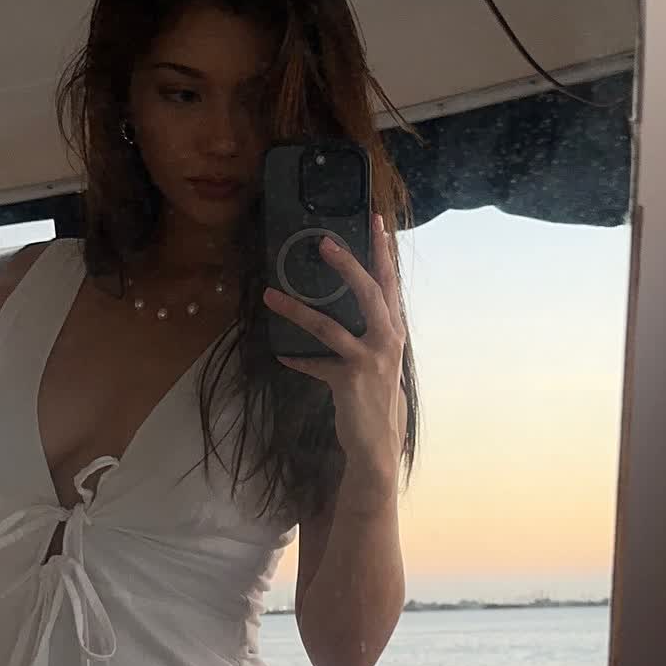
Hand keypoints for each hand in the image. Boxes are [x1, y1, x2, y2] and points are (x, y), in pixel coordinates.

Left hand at [263, 211, 406, 484]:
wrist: (378, 443)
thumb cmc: (375, 398)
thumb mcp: (377, 360)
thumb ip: (363, 334)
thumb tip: (339, 309)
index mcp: (394, 331)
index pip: (390, 284)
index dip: (383, 253)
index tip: (376, 222)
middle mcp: (388, 340)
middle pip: (369, 292)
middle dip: (347, 264)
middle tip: (324, 242)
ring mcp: (370, 360)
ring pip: (330, 326)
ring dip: (297, 310)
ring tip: (271, 295)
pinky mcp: (349, 381)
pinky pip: (315, 364)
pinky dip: (298, 360)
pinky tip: (282, 356)